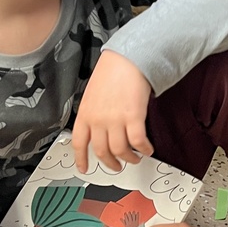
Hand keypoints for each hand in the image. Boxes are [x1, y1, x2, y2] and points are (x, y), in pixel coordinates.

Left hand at [73, 50, 153, 171]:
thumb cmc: (113, 70)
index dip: (81, 159)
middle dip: (110, 163)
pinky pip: (138, 142)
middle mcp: (98, 120)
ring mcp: (115, 120)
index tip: (84, 168)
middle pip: (101, 151)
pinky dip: (144, 149)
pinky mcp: (134, 118)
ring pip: (120, 151)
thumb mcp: (93, 93)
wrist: (129, 58)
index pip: (79, 143)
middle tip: (116, 166)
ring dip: (129, 158)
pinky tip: (148, 148)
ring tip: (135, 157)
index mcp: (85, 113)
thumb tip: (99, 129)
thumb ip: (94, 112)